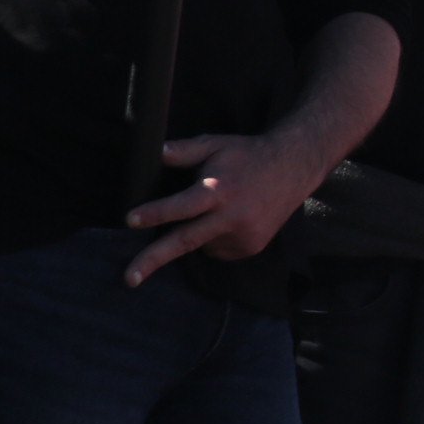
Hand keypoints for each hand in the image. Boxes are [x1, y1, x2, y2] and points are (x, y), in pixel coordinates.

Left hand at [123, 129, 331, 283]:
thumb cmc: (247, 155)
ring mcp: (243, 236)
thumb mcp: (216, 144)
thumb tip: (155, 152)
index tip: (130, 221)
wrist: (294, 169)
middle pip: (185, 241)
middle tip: (129, 279)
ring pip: (201, 244)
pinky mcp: (251, 247)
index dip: (156, 213)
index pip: (183, 206)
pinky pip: (218, 249)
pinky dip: (214, 238)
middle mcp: (232, 217)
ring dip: (196, 232)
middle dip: (154, 259)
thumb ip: (184, 150)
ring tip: (217, 209)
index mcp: (219, 191)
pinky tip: (230, 219)